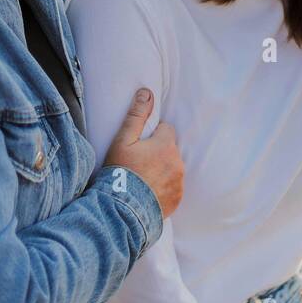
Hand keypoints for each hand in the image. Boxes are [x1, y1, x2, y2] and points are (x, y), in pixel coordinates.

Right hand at [103, 87, 183, 217]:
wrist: (122, 210)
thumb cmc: (121, 172)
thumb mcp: (123, 141)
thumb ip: (137, 115)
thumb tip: (147, 93)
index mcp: (166, 145)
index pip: (167, 130)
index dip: (153, 136)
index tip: (140, 146)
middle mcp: (178, 162)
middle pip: (170, 149)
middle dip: (159, 152)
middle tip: (139, 163)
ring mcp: (180, 182)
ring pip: (173, 168)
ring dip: (163, 170)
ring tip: (143, 179)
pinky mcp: (178, 198)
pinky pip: (174, 187)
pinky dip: (165, 187)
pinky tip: (149, 192)